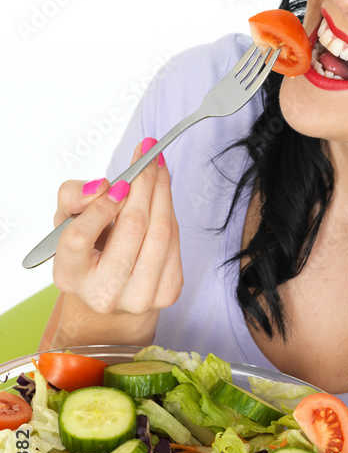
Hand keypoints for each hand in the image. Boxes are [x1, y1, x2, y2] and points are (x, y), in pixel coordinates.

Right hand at [52, 137, 182, 316]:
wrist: (112, 290)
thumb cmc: (88, 250)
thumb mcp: (66, 221)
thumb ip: (73, 197)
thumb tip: (102, 187)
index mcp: (70, 277)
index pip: (79, 238)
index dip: (99, 207)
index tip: (116, 182)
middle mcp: (104, 293)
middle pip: (131, 228)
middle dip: (143, 184)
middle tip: (148, 155)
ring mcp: (139, 297)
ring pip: (160, 231)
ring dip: (162, 191)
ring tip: (158, 166)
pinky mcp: (167, 293)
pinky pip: (174, 240)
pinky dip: (169, 211)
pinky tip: (163, 193)